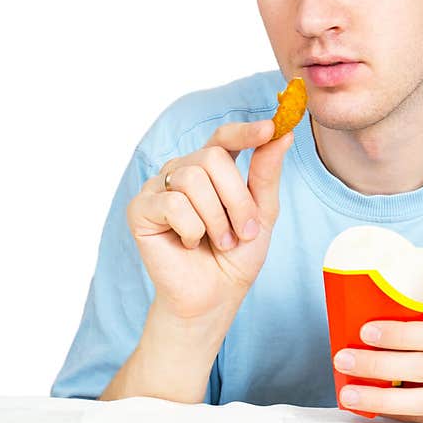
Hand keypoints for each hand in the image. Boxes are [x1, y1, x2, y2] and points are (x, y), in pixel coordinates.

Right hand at [126, 119, 293, 321]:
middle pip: (212, 157)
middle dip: (236, 198)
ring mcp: (159, 187)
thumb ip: (266, 174)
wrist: (214, 295)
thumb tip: (282, 135)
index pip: (225, 136)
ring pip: (192, 179)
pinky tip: (190, 243)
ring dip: (216, 218)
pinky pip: (172, 204)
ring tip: (220, 242)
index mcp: (212, 168)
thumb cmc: (236, 254)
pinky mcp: (140, 209)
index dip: (246, 131)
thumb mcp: (261, 213)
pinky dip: (192, 229)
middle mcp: (183, 170)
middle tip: (243, 231)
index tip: (271, 128)